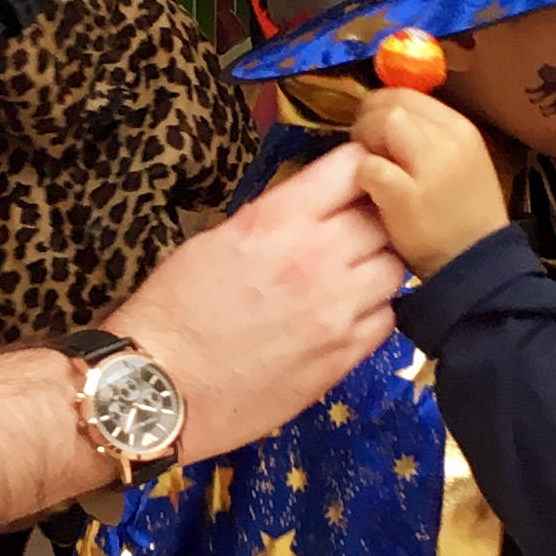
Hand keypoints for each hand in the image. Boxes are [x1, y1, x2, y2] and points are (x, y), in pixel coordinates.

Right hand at [121, 145, 403, 459]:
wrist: (159, 388)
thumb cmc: (172, 312)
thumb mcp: (216, 241)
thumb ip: (274, 220)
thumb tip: (311, 212)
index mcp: (278, 220)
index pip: (353, 168)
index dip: (362, 167)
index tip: (358, 176)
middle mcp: (318, 258)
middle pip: (385, 218)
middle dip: (374, 218)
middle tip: (355, 230)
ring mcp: (337, 311)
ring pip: (396, 269)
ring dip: (379, 266)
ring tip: (352, 276)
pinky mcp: (343, 357)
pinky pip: (388, 320)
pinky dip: (375, 312)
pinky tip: (348, 316)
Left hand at [351, 87, 510, 275]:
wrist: (475, 265)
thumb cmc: (461, 217)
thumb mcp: (457, 164)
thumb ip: (427, 137)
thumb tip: (383, 115)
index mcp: (462, 129)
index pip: (409, 94)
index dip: (383, 107)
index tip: (374, 129)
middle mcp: (449, 139)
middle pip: (392, 104)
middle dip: (368, 120)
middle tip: (365, 148)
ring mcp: (430, 166)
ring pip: (381, 123)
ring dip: (364, 143)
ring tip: (370, 169)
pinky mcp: (406, 195)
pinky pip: (369, 166)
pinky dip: (362, 176)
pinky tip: (371, 193)